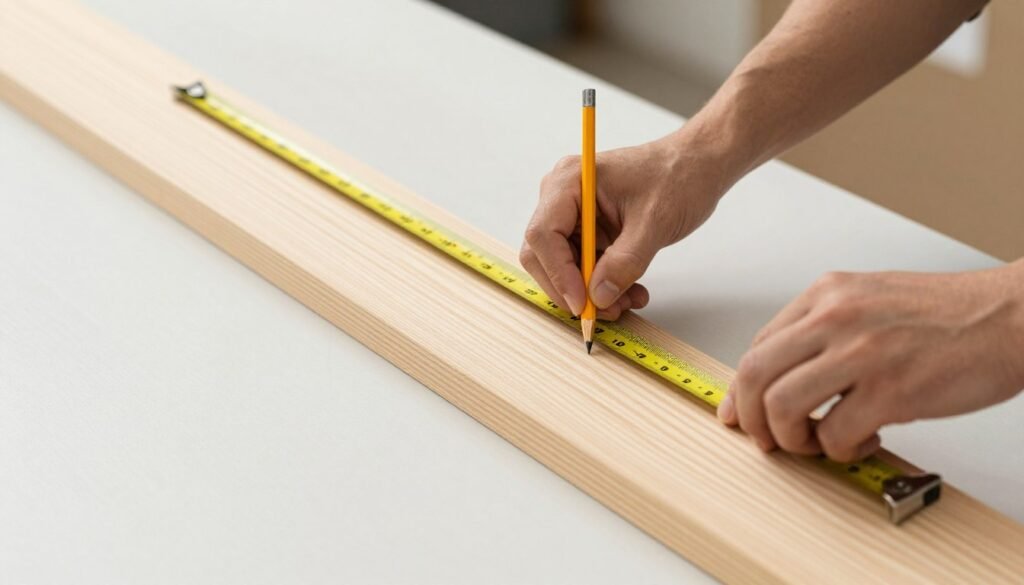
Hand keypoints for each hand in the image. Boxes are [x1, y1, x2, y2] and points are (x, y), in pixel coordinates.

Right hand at [520, 131, 728, 318]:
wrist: (697, 166)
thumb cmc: (677, 176)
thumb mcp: (654, 223)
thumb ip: (625, 262)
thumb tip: (599, 296)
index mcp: (570, 181)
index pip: (544, 235)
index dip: (559, 273)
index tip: (583, 303)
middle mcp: (563, 197)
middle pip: (544, 255)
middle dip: (572, 288)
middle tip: (603, 311)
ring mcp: (573, 215)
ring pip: (563, 267)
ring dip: (591, 292)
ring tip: (626, 302)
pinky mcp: (587, 231)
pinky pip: (582, 267)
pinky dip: (602, 286)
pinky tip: (629, 292)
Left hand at [717, 264, 1023, 461]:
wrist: (1012, 316)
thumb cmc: (949, 315)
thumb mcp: (870, 301)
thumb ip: (823, 331)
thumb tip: (782, 375)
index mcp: (827, 294)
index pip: (758, 346)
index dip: (742, 390)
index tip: (739, 414)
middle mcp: (836, 316)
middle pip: (754, 374)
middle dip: (750, 418)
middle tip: (768, 440)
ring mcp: (862, 351)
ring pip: (782, 406)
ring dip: (792, 439)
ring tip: (818, 443)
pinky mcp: (892, 389)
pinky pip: (834, 434)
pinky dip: (839, 450)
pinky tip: (863, 440)